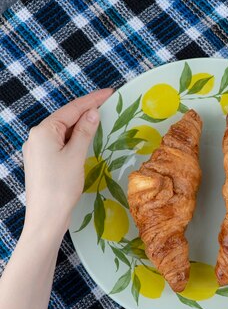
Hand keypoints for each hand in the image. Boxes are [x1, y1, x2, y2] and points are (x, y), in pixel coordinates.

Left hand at [22, 89, 112, 234]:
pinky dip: (75, 138)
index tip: (110, 92)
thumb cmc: (61, 186)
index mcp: (43, 131)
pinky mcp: (42, 161)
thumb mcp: (76, 156)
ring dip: (81, 125)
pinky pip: (60, 142)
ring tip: (102, 119)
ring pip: (63, 130)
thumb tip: (93, 113)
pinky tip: (86, 139)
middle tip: (109, 104)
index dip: (92, 100)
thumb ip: (84, 132)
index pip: (71, 109)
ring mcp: (38, 149)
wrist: (46, 216)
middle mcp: (37, 137)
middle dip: (86, 111)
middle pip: (65, 118)